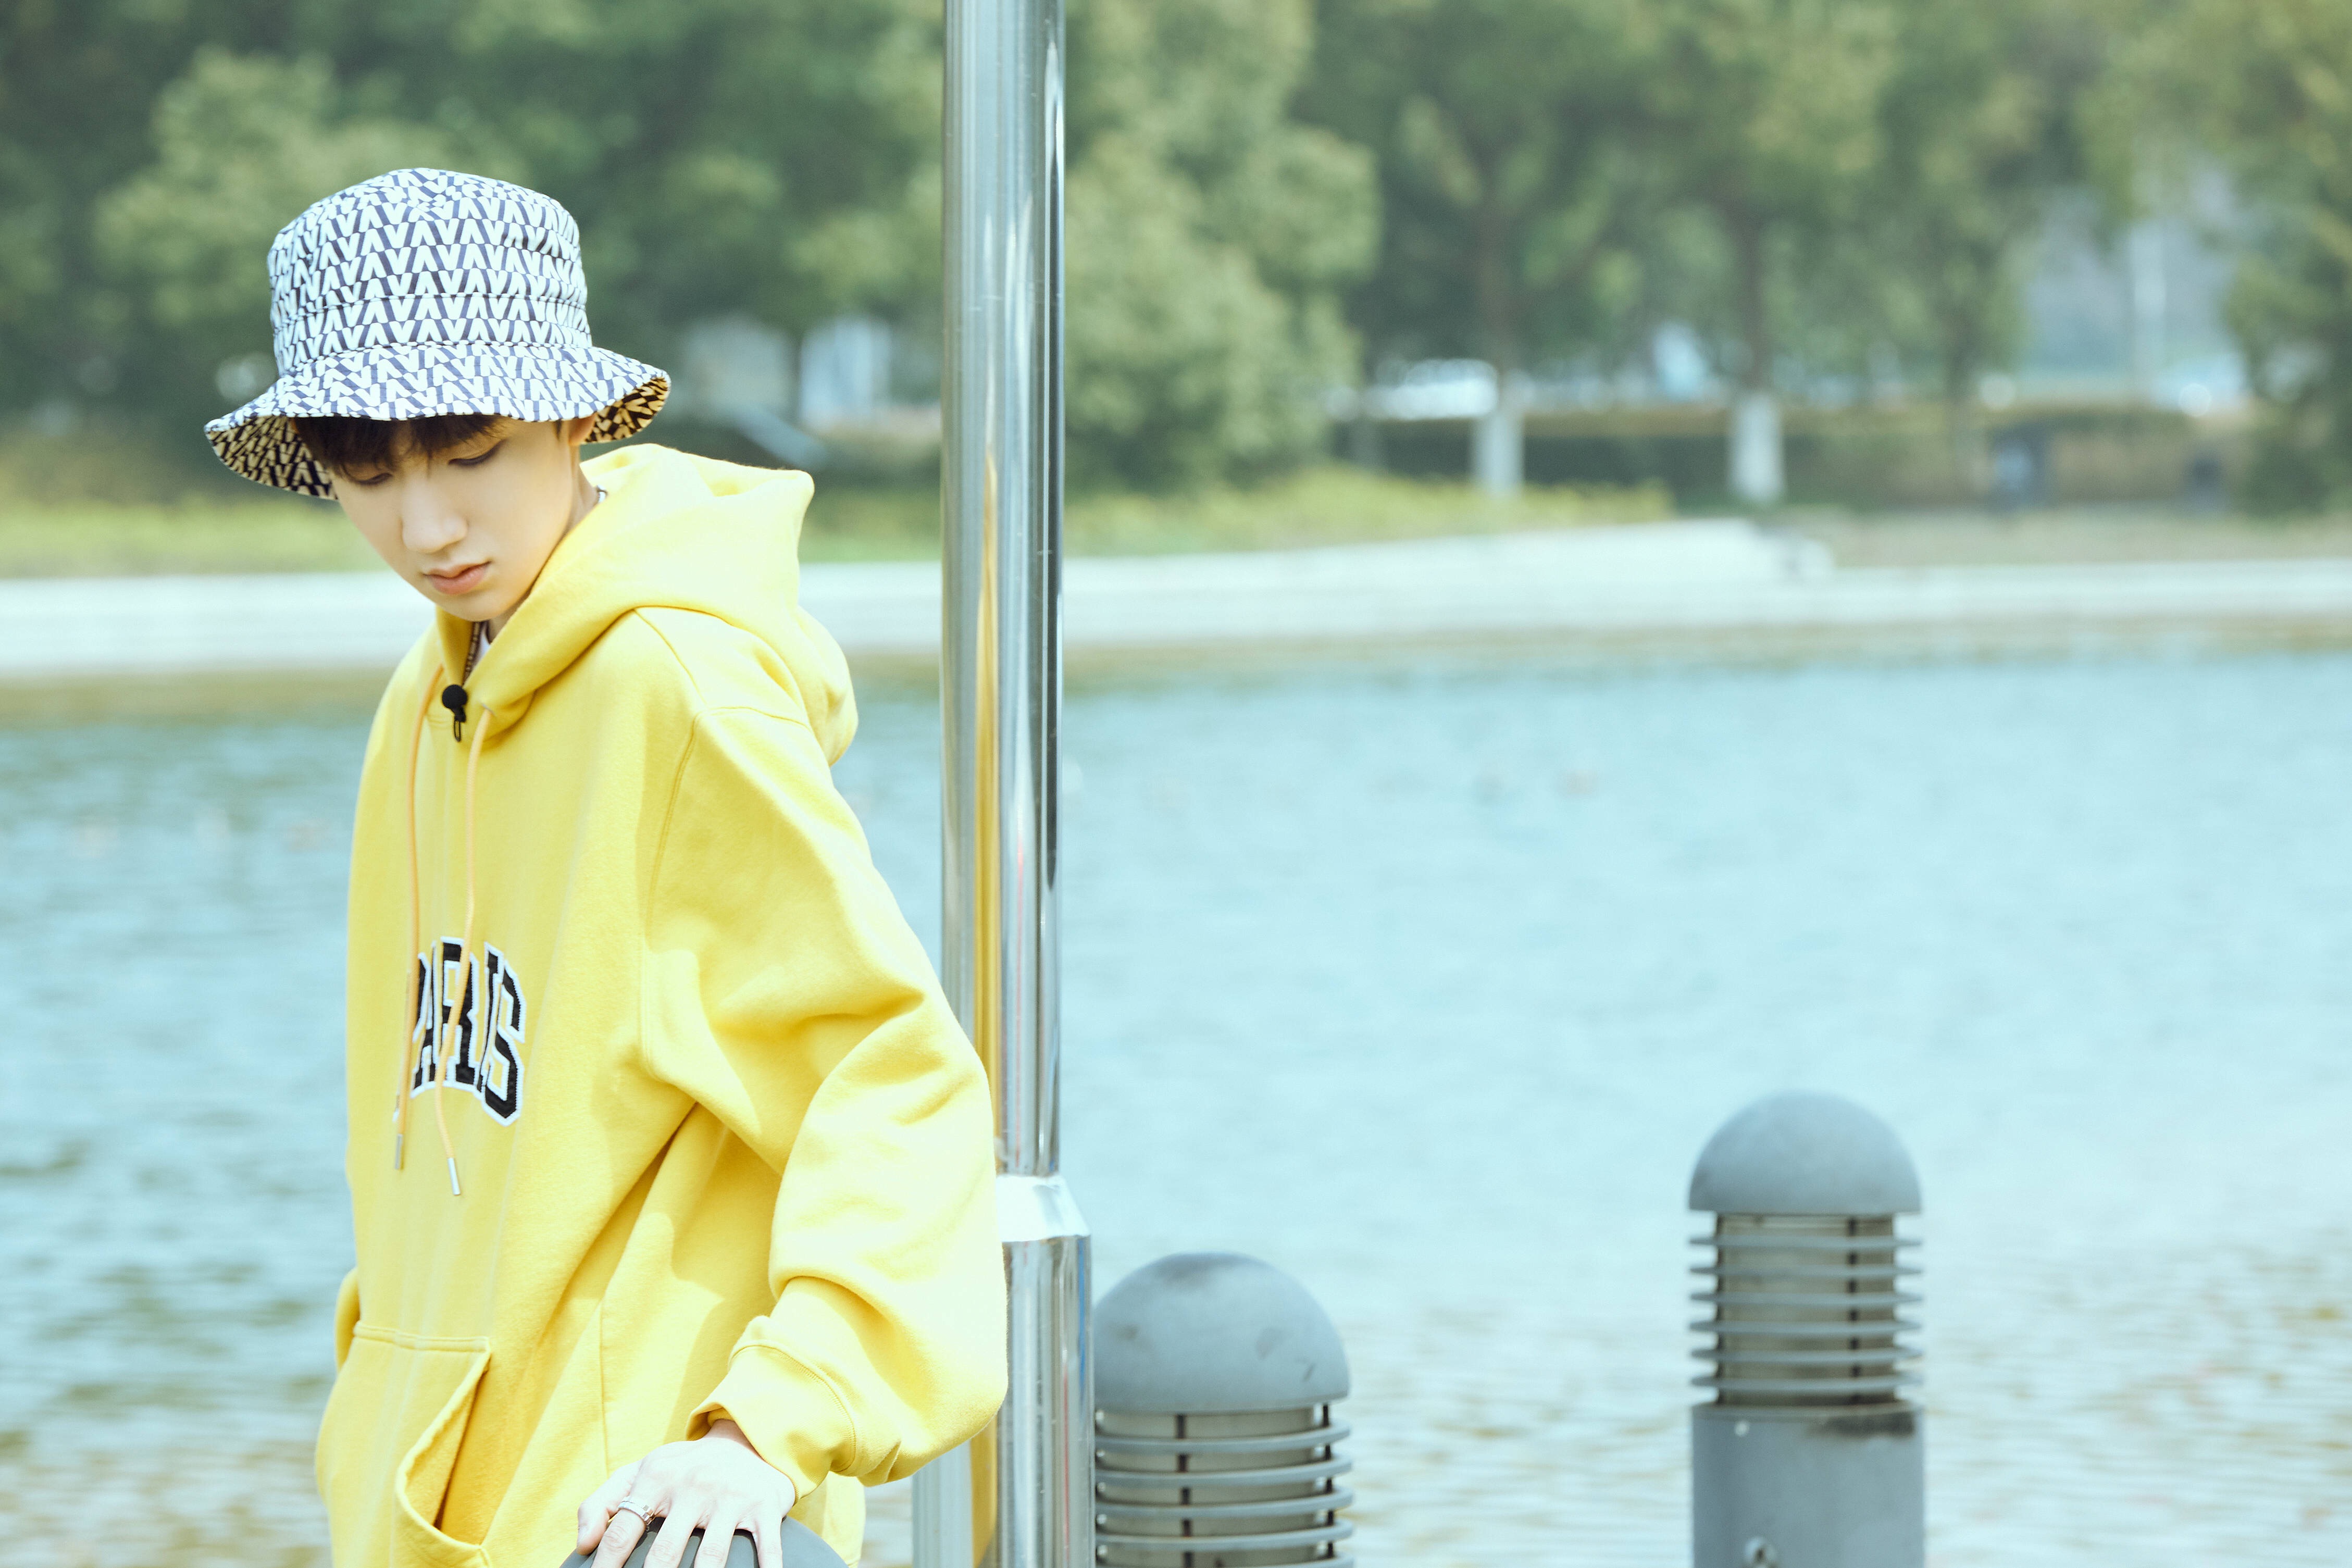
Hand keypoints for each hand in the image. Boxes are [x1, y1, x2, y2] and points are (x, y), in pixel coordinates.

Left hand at [577, 1419, 799, 1567]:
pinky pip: (766, 1548)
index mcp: (657, 1478)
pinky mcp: (764, 1507)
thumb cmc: (683, 1470)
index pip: (622, 1533)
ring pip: (711, 1559)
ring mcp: (731, 1498)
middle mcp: (694, 1486)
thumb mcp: (640, 1473)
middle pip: (664, 1555)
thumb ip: (601, 1504)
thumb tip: (583, 1545)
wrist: (748, 1442)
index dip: (606, 1567)